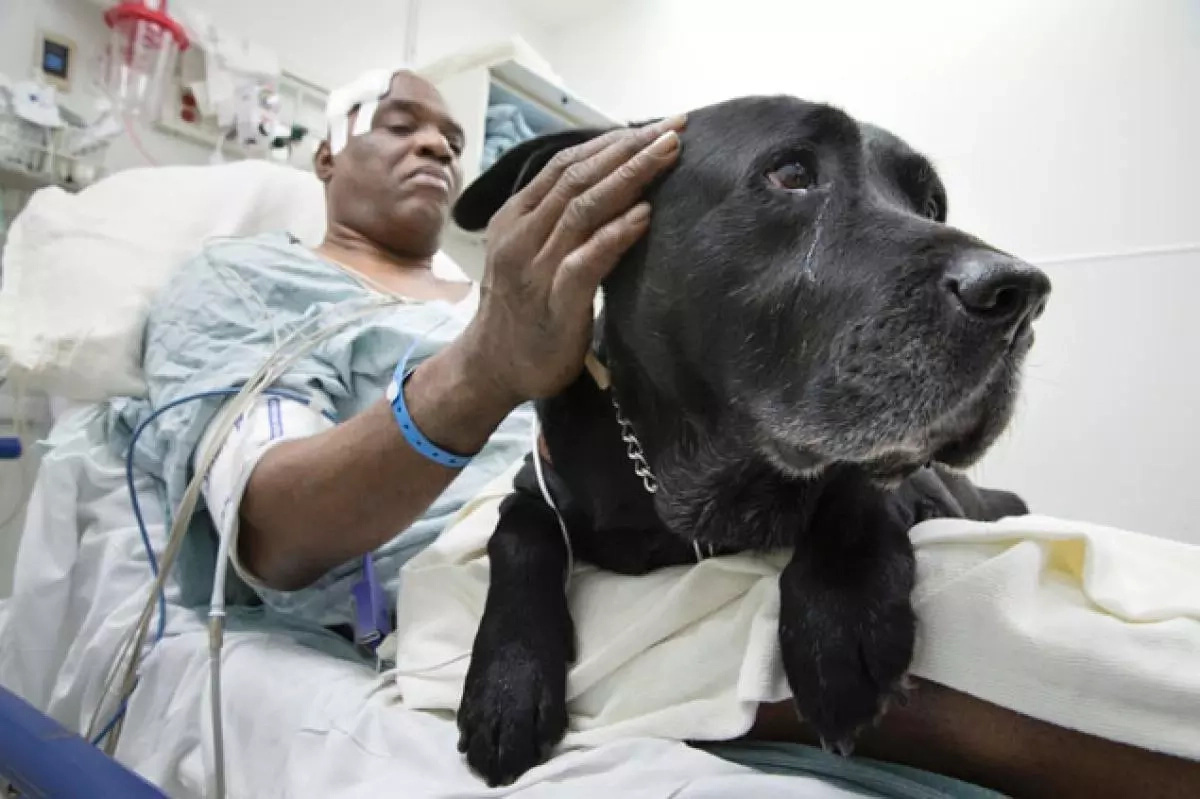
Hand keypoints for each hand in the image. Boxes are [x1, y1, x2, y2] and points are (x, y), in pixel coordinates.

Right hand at [460, 116, 685, 404]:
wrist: (491, 368)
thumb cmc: (523, 309)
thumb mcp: (530, 252)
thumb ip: (558, 221)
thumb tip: (612, 184)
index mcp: (515, 217)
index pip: (565, 164)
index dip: (611, 141)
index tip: (654, 125)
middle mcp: (520, 236)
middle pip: (578, 177)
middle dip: (629, 148)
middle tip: (674, 127)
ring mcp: (535, 269)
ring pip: (583, 209)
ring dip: (630, 177)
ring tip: (669, 154)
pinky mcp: (554, 304)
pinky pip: (586, 261)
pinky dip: (616, 234)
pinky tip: (645, 215)